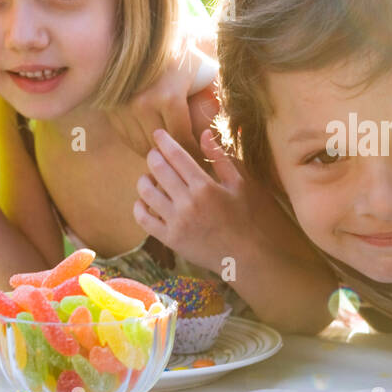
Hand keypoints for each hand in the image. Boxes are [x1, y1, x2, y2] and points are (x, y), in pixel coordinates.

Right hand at [108, 42, 217, 157]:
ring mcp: (123, 105)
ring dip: (158, 153)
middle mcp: (142, 103)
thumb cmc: (185, 51)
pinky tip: (153, 143)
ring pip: (141, 145)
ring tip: (172, 154)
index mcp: (169, 97)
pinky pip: (126, 136)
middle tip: (190, 162)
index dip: (195, 153)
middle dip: (178, 156)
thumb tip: (240, 125)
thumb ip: (222, 95)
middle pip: (162, 146)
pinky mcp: (111, 106)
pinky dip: (139, 143)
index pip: (184, 139)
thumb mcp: (208, 69)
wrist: (150, 35)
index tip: (204, 157)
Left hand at [133, 127, 253, 273]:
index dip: (164, 142)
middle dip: (153, 156)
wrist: (250, 258)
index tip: (158, 134)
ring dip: (144, 179)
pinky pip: (144, 219)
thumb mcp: (242, 184)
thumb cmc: (251, 218)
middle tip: (155, 153)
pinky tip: (145, 200)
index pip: (176, 156)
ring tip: (150, 176)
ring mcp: (177, 223)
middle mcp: (187, 203)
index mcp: (205, 187)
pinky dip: (140, 206)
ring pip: (146, 193)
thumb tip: (204, 133)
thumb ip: (221, 158)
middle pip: (158, 170)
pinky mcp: (171, 240)